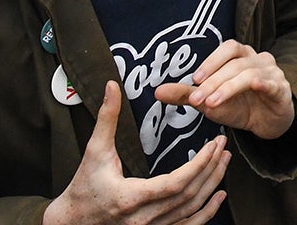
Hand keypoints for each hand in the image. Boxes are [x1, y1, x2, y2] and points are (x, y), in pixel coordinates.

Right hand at [43, 81, 228, 224]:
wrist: (71, 223)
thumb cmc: (83, 188)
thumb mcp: (94, 151)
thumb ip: (106, 118)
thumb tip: (112, 86)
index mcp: (131, 197)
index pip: (176, 183)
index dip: (199, 165)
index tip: (212, 145)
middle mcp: (144, 219)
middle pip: (189, 196)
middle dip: (211, 169)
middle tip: (223, 146)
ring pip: (191, 211)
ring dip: (212, 185)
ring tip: (224, 161)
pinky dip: (206, 213)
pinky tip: (218, 197)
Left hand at [153, 40, 294, 141]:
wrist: (268, 123)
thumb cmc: (241, 106)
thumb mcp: (211, 101)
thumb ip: (187, 95)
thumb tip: (157, 91)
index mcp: (242, 56)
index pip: (228, 48)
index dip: (211, 61)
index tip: (194, 79)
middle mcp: (258, 59)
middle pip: (235, 62)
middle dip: (213, 80)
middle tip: (196, 98)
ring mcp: (272, 73)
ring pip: (249, 73)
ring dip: (227, 88)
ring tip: (211, 104)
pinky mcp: (281, 89)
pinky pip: (270, 83)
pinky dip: (260, 84)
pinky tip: (251, 89)